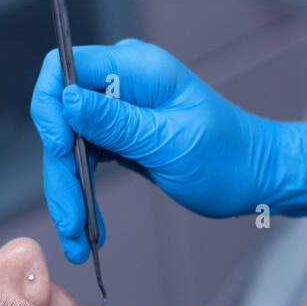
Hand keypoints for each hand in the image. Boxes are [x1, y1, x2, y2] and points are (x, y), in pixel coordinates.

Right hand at [30, 38, 306, 262]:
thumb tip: (66, 100)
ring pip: (68, 144)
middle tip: (70, 221)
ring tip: (77, 238)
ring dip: (68, 191)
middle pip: (60, 115)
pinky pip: (84, 158)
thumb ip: (116, 121)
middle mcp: (122, 81)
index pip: (64, 67)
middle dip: (60, 171)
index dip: (51, 108)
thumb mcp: (170, 143)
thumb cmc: (227, 158)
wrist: (254, 178)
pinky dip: (82, 192)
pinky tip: (87, 226)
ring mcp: (119, 108)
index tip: (60, 152)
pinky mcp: (119, 134)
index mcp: (136, 68)